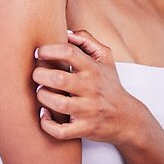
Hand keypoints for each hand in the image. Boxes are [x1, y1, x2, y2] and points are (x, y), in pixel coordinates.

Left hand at [32, 30, 138, 145]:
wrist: (127, 118)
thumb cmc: (110, 83)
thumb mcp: (106, 57)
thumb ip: (87, 40)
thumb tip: (66, 32)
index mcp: (93, 68)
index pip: (69, 52)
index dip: (49, 49)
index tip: (39, 52)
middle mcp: (91, 88)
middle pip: (60, 78)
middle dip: (40, 74)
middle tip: (36, 73)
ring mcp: (88, 110)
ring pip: (59, 104)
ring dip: (42, 96)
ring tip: (40, 91)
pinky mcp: (85, 129)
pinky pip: (61, 131)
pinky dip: (47, 124)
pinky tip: (44, 115)